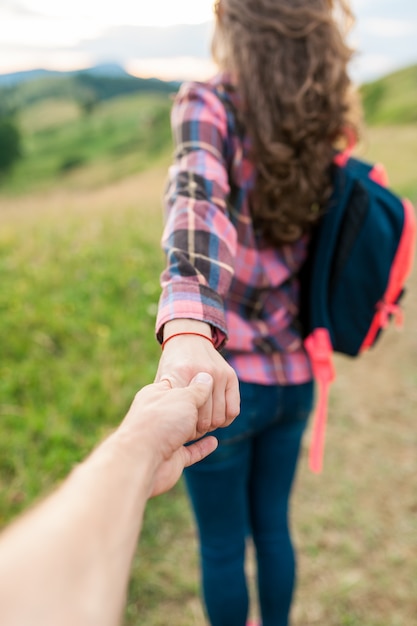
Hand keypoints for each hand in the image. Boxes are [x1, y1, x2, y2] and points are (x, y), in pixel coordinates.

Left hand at [119, 372, 217, 495]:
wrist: (140, 459)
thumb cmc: (160, 421)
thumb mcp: (183, 397)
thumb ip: (197, 389)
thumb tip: (206, 378)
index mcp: (157, 395)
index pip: (178, 385)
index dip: (194, 384)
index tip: (210, 383)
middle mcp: (159, 415)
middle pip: (182, 409)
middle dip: (199, 408)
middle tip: (216, 404)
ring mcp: (164, 437)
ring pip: (186, 431)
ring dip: (201, 428)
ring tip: (217, 422)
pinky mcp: (172, 457)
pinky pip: (190, 451)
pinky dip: (202, 447)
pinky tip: (214, 441)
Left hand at [155, 320, 239, 436]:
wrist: (188, 338)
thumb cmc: (171, 365)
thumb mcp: (162, 380)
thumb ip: (166, 400)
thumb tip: (168, 426)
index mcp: (180, 375)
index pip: (187, 414)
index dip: (183, 428)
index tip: (179, 428)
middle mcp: (202, 373)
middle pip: (205, 420)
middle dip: (197, 429)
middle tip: (191, 428)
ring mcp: (219, 374)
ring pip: (220, 418)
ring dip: (211, 425)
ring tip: (201, 422)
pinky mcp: (231, 377)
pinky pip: (233, 410)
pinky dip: (225, 419)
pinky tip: (216, 417)